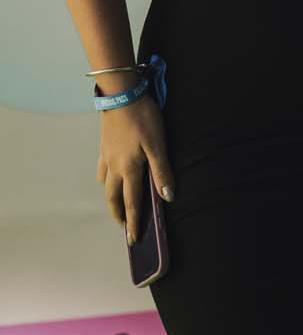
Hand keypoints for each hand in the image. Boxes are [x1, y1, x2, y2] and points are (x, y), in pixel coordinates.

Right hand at [97, 94, 173, 241]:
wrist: (121, 94)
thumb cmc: (143, 118)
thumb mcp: (158, 144)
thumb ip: (162, 171)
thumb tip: (167, 197)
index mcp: (129, 169)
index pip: (132, 202)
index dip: (133, 222)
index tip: (133, 240)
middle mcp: (115, 166)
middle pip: (114, 198)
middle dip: (118, 214)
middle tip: (123, 227)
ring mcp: (107, 156)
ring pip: (107, 184)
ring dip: (111, 198)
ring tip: (117, 204)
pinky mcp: (104, 144)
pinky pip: (102, 168)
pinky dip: (106, 179)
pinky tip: (109, 176)